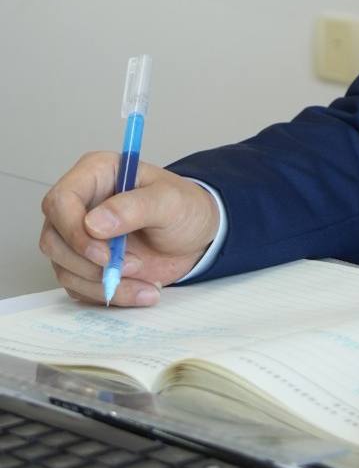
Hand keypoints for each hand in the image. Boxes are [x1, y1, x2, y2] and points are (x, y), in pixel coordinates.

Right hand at [38, 152, 220, 305]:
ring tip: (144, 276)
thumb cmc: (186, 209)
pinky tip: (141, 289)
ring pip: (63, 267)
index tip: (104, 252)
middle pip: (53, 239)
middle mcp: (80, 204)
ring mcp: (77, 236)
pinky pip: (79, 286)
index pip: (60, 200)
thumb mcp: (171, 201)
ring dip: (102, 281)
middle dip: (90, 262)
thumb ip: (135, 206)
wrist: (196, 237)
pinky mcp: (82, 263)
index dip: (74, 230)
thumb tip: (92, 223)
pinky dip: (109, 293)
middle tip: (132, 265)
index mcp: (97, 174)